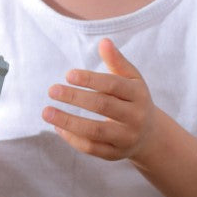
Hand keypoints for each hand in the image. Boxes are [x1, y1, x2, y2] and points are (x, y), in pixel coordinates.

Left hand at [43, 38, 158, 162]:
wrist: (150, 134)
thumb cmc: (132, 99)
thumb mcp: (130, 79)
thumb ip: (116, 61)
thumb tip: (104, 41)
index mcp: (138, 95)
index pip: (113, 86)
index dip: (90, 79)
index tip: (67, 75)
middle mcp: (135, 117)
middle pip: (103, 106)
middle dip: (75, 98)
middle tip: (51, 90)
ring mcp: (126, 138)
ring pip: (95, 131)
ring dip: (68, 122)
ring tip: (46, 112)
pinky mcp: (116, 155)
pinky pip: (92, 148)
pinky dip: (72, 139)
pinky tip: (57, 127)